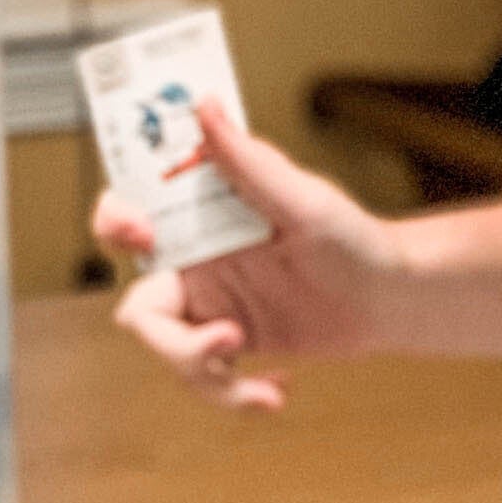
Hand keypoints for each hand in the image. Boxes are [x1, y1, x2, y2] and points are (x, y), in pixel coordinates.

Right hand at [93, 99, 402, 410]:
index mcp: (199, 219)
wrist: (387, 299)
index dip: (114, 222)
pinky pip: (206, 381)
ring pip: (171, 356)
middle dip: (169, 342)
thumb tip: (204, 105)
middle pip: (140, 309)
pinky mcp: (231, 347)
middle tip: (227, 341)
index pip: (126, 215)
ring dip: (210, 380)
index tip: (143, 234)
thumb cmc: (352, 237)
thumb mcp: (301, 198)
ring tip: (268, 388)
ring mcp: (209, 308)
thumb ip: (248, 162)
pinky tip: (277, 391)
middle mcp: (193, 263)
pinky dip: (235, 397)